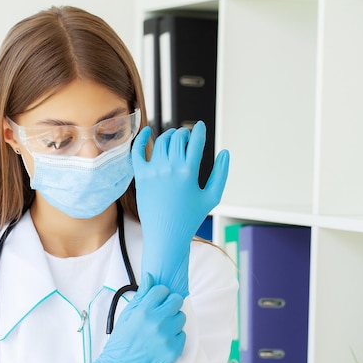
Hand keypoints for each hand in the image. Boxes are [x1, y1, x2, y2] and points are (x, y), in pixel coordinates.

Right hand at [83, 274, 185, 362]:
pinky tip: (163, 341)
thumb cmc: (122, 342)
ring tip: (162, 328)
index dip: (160, 294)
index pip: (162, 290)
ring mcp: (167, 336)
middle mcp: (157, 322)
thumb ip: (141, 296)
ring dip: (174, 320)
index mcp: (144, 311)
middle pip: (177, 301)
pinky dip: (175, 337)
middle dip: (170, 304)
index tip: (158, 300)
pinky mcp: (174, 350)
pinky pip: (182, 335)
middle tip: (163, 312)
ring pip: (181, 317)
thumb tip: (150, 277)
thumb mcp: (126, 315)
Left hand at [131, 122, 228, 296]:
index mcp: (189, 172)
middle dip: (184, 133)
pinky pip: (137, 151)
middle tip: (186, 136)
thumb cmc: (190, 218)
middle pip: (177, 138)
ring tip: (174, 138)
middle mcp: (170, 168)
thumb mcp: (212, 196)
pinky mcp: (141, 177)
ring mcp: (153, 171)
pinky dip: (141, 139)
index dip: (199, 131)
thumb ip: (221, 173)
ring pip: (161, 142)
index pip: (195, 141)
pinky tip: (146, 132)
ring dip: (169, 135)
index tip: (200, 127)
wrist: (166, 236)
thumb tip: (225, 152)